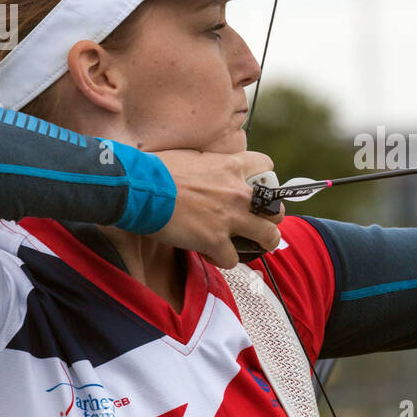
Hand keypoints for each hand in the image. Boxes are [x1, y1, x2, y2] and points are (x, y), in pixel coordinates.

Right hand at [147, 149, 283, 268]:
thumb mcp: (192, 157)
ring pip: (269, 237)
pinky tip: (212, 254)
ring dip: (261, 243)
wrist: (139, 188)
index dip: (264, 178)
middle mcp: (238, 192)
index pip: (266, 166)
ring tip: (250, 246)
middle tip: (258, 223)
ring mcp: (229, 218)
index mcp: (231, 166)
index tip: (255, 186)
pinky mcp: (215, 241)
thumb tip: (208, 172)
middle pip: (277, 210)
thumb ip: (211, 166)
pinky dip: (223, 259)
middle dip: (271, 218)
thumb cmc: (157, 170)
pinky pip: (233, 259)